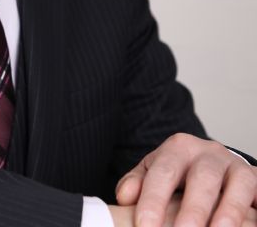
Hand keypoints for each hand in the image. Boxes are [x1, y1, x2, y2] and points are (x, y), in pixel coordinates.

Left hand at [115, 134, 256, 226]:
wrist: (216, 163)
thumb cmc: (181, 173)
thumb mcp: (156, 172)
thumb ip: (138, 183)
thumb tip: (123, 197)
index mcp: (178, 148)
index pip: (162, 173)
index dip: (153, 201)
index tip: (145, 226)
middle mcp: (208, 153)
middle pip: (201, 178)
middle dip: (192, 210)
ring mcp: (235, 166)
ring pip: (235, 185)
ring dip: (227, 213)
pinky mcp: (255, 179)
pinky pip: (255, 192)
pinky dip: (251, 213)